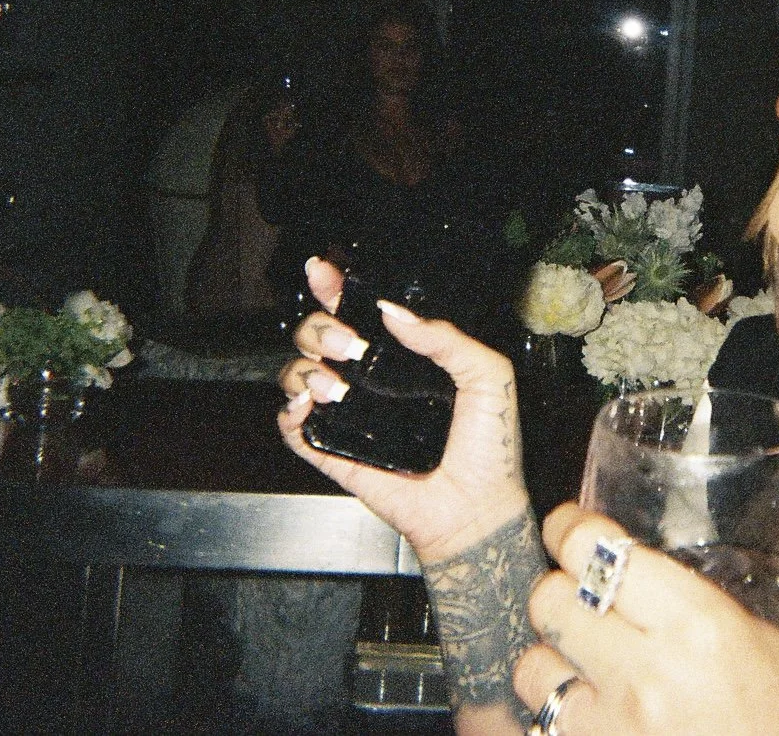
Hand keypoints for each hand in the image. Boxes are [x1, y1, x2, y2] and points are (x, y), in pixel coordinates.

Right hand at [278, 256, 530, 562]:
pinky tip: (307, 405)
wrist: (476, 508)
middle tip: (349, 344)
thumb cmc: (490, 446)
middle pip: (317, 334)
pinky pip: (292, 425)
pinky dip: (289, 410)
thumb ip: (444, 338)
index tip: (322, 271)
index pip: (357, 312)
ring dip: (305, 369)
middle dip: (321, 327)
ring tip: (336, 385)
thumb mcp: (486, 375)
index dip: (334, 288)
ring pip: (297, 372)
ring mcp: (348, 415)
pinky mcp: (332, 452)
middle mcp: (370, 380)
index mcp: (403, 357)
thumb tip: (392, 312)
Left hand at [512, 504, 778, 735]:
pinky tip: (595, 713)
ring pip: (533, 671)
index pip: (596, 553)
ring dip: (552, 656)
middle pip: (549, 603)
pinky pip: (547, 732)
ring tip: (585, 655)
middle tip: (585, 587)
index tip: (575, 525)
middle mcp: (644, 681)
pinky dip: (561, 716)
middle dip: (561, 586)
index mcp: (703, 630)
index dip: (573, 528)